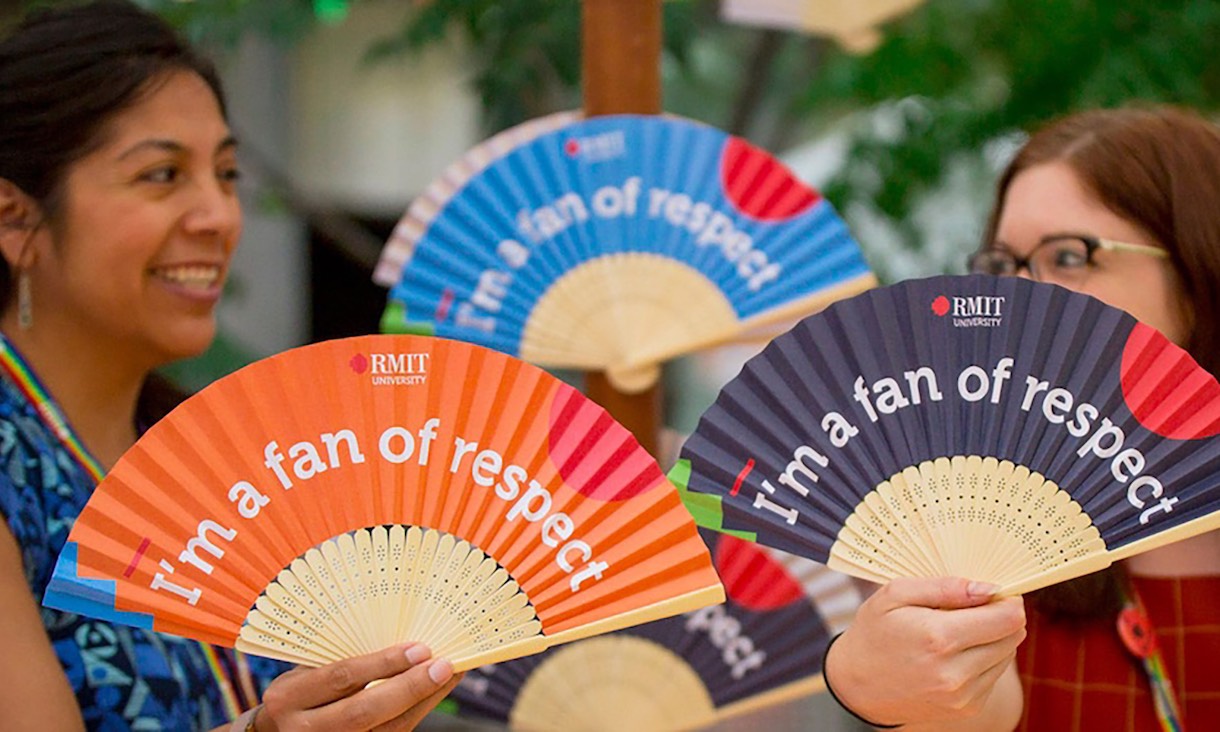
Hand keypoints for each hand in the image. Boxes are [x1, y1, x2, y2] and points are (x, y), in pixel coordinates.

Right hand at [255, 643, 463, 731]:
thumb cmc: (299, 693)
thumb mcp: (303, 672)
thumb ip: (339, 658)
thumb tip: (400, 631)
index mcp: (288, 698)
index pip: (341, 678)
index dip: (382, 664)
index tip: (418, 648)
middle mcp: (304, 730)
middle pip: (365, 711)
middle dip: (409, 687)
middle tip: (442, 665)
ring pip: (385, 729)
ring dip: (422, 701)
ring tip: (447, 676)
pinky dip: (416, 713)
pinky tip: (433, 693)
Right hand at [826, 577, 1025, 727]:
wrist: (858, 684)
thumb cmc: (875, 632)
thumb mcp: (895, 595)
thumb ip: (944, 587)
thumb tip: (988, 588)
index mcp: (938, 638)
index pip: (1008, 617)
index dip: (1007, 598)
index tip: (991, 591)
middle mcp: (955, 672)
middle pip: (1014, 635)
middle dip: (1001, 615)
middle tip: (973, 607)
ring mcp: (963, 695)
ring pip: (1007, 654)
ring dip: (993, 637)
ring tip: (958, 630)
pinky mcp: (966, 708)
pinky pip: (994, 674)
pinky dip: (983, 658)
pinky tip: (954, 653)